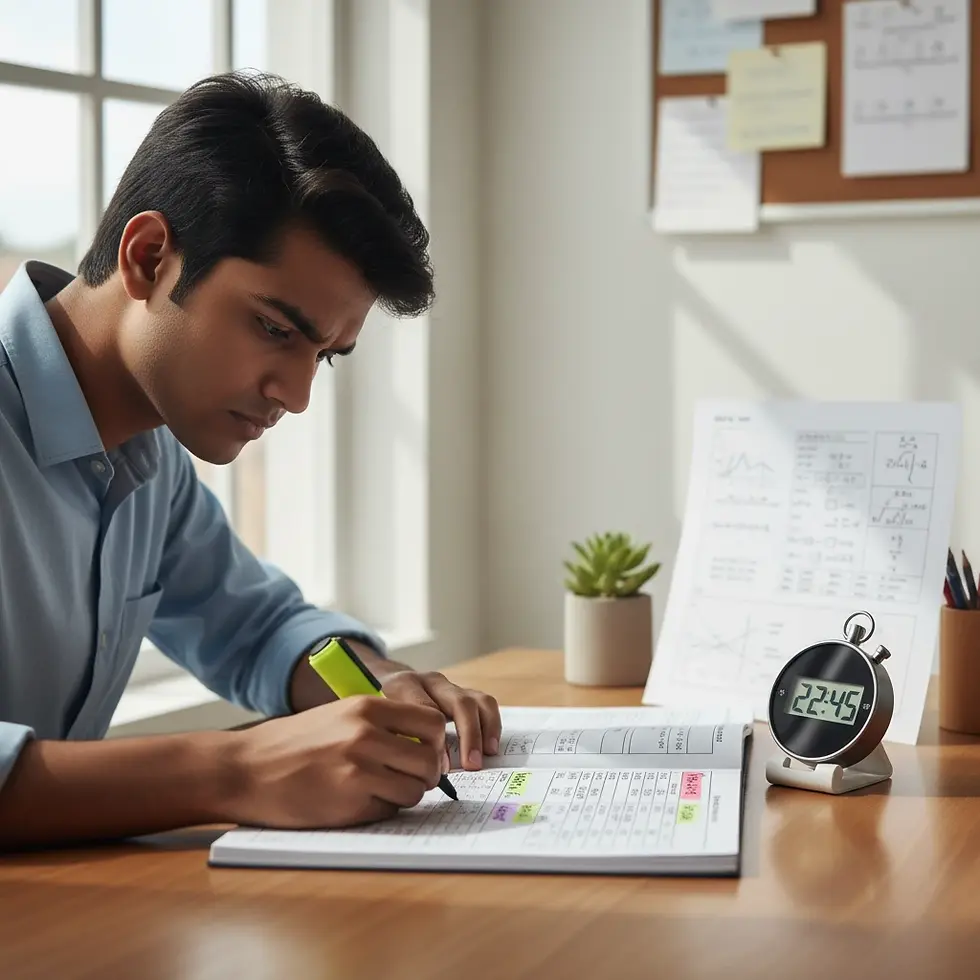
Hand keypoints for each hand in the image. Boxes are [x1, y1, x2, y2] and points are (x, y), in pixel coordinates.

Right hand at [225, 696, 446, 828]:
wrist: (246, 769)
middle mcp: (366, 735)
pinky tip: (356, 801)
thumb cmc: (293, 743)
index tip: (425, 753)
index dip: (435, 743)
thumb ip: (381, 724)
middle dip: (426, 775)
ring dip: (404, 795)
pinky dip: (381, 810)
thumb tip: (429, 743)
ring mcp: (358, 770)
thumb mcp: (340, 715)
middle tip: (409, 779)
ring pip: (414, 790)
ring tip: (378, 790)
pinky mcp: (349, 803)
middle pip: (429, 761)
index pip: (433, 723)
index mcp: (367, 708)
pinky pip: (389, 810)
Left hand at [379, 669, 500, 770]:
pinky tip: (490, 748)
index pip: (426, 709)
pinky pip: (485, 704)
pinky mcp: (463, 693)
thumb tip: (413, 775)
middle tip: (470, 765)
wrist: (382, 684)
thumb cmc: (379, 713)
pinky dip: (491, 726)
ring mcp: (449, 686)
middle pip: (459, 702)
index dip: (437, 741)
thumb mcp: (376, 721)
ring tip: (486, 756)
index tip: (440, 769)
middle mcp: (430, 681)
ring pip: (476, 701)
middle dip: (469, 735)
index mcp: (404, 685)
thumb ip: (391, 740)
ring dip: (483, 731)